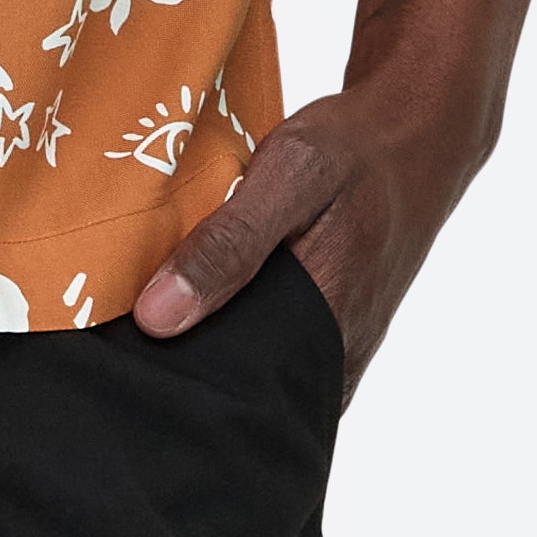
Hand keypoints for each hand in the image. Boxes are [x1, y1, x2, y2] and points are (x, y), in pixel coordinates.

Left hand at [128, 81, 485, 383]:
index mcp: (322, 330)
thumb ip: (230, 242)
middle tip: (119, 355)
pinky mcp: (330, 337)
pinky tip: (195, 312)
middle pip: (240, 397)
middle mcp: (332, 358)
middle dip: (183, 381)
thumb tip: (158, 319)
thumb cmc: (355, 150)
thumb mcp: (291, 174)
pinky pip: (269, 356)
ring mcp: (334, 352)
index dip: (175, 395)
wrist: (418, 137)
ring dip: (205, 358)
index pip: (233, 400)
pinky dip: (230, 339)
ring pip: (253, 378)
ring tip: (145, 337)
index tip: (119, 375)